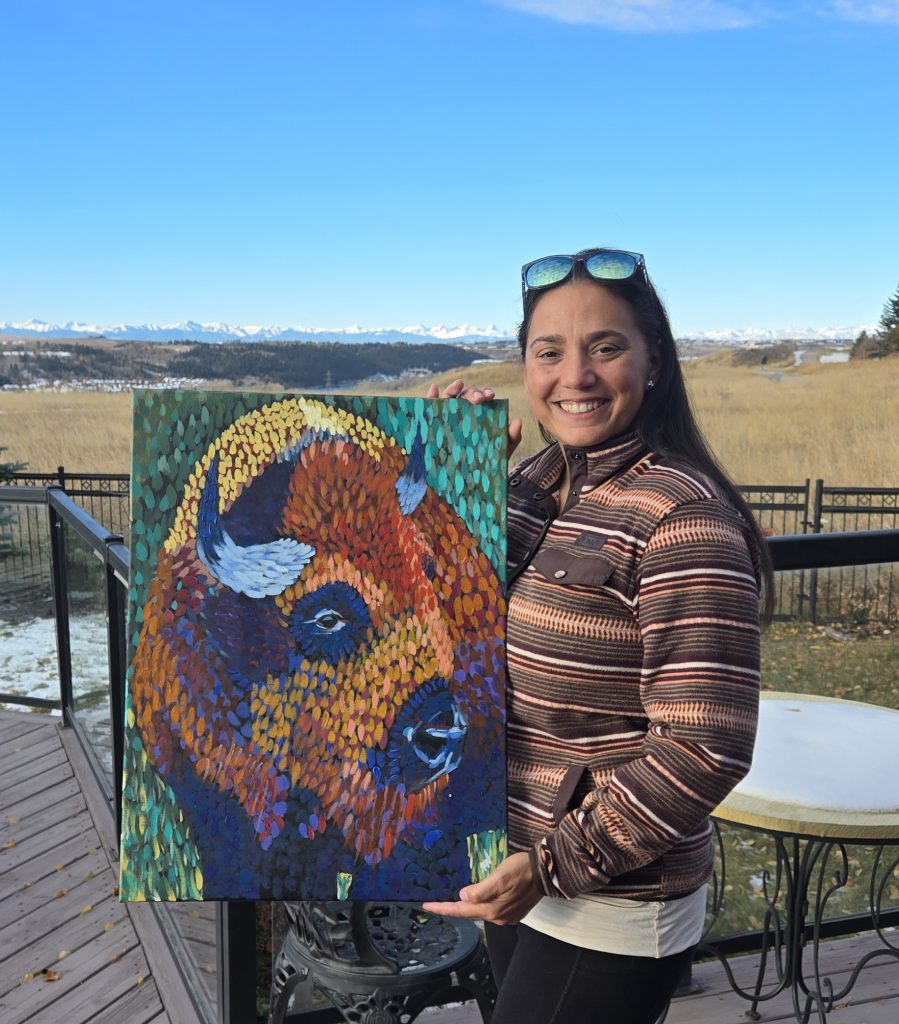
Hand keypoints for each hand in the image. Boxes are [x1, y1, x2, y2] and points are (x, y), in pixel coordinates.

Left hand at [422, 852, 540, 925]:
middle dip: (452, 908)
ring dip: (466, 907)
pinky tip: (476, 899)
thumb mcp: (500, 876)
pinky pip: (491, 910)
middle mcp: (499, 918)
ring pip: (480, 912)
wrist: (546, 872)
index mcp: (493, 910)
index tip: (427, 906)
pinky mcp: (514, 912)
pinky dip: (480, 905)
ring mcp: (507, 916)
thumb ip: (481, 890)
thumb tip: (462, 897)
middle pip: (469, 913)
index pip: (462, 910)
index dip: (444, 908)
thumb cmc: (521, 870)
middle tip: (435, 903)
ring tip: (452, 901)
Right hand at [426, 378, 522, 457]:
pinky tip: (434, 390)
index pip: (480, 398)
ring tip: (458, 386)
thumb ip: (512, 437)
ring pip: (448, 398)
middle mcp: (462, 414)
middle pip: (464, 396)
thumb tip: (517, 421)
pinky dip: (431, 397)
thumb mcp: (502, 450)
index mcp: (478, 415)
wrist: (472, 482)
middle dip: (472, 392)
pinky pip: (430, 409)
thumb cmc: (487, 462)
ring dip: (453, 389)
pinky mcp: (433, 427)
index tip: (490, 396)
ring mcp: (447, 419)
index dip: (483, 393)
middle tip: (479, 399)